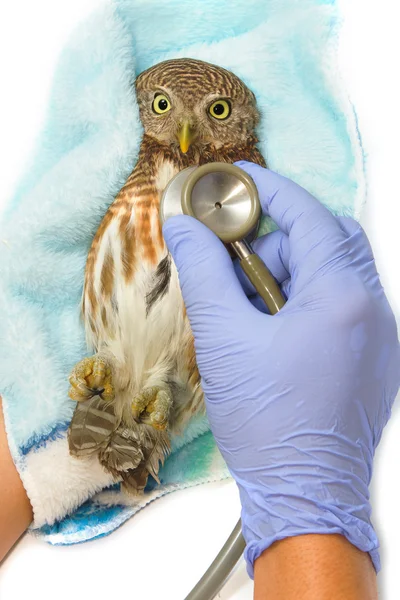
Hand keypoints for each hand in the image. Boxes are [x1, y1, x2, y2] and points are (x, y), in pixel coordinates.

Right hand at [163, 161, 399, 576]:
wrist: (306, 496)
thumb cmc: (267, 423)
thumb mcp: (224, 339)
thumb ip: (203, 273)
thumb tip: (183, 227)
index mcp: (344, 297)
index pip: (309, 216)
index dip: (270, 189)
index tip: (236, 179)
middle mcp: (374, 310)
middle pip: (330, 240)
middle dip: (280, 239)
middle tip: (239, 257)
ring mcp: (380, 337)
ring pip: (335, 275)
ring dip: (290, 275)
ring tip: (249, 309)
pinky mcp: (374, 359)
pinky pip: (341, 307)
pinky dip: (305, 302)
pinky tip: (272, 332)